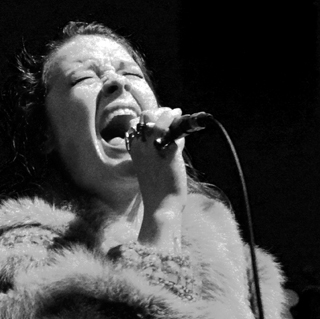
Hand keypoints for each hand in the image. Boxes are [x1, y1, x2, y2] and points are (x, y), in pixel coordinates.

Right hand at [128, 107, 187, 250]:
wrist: (161, 207)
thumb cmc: (158, 190)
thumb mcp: (152, 167)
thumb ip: (160, 150)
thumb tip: (177, 138)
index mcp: (134, 151)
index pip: (134, 124)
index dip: (147, 118)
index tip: (158, 117)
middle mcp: (141, 147)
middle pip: (146, 117)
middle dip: (159, 111)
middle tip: (170, 113)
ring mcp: (153, 150)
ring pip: (158, 120)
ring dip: (169, 114)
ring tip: (177, 114)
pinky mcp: (169, 154)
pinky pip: (175, 134)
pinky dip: (181, 130)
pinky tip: (185, 133)